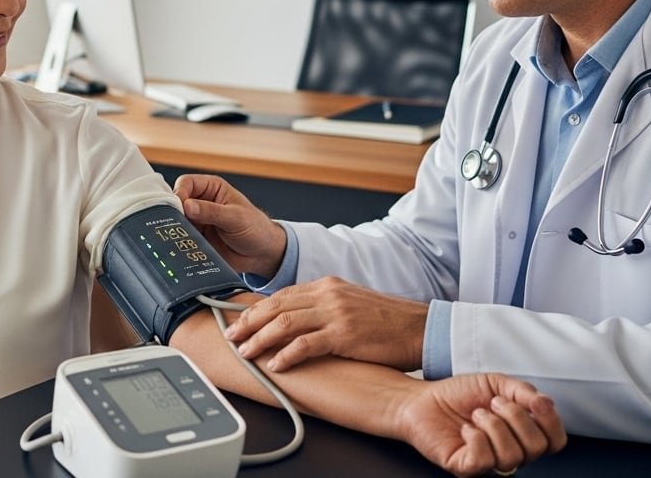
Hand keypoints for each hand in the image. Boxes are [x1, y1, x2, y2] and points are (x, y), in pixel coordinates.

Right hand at [173, 174, 285, 276]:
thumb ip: (212, 211)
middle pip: (176, 202)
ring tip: (180, 238)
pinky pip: (180, 238)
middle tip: (176, 226)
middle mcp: (201, 202)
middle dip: (175, 213)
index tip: (181, 209)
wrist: (262, 255)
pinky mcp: (195, 239)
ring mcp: (197, 221)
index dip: (180, 193)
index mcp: (212, 188)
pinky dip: (179, 243)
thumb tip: (188, 206)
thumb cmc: (256, 228)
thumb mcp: (236, 217)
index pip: (186, 183)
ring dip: (176, 229)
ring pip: (176, 221)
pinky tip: (182, 248)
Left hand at [224, 276, 427, 371]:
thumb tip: (292, 321)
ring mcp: (336, 313)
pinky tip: (275, 365)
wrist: (420, 329)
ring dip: (260, 339)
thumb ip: (322, 308)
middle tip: (231, 336)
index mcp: (327, 285)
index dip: (255, 309)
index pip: (281, 295)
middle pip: (276, 305)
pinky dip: (286, 355)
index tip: (238, 321)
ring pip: (285, 323)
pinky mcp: (345, 335)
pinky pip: (306, 345)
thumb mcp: (349, 304)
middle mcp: (328, 295)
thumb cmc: (386, 322)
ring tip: (245, 352)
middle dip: (248, 322)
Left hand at [398, 374, 565, 476]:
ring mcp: (490, 463)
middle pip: (537, 448)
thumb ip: (523, 391)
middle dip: (516, 417)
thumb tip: (546, 403)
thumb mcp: (496, 383)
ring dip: (493, 425)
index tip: (535, 402)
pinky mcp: (467, 468)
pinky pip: (485, 459)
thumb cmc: (460, 394)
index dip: (551, 422)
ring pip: (512, 456)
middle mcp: (511, 451)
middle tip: (493, 403)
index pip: (555, 441)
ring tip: (477, 413)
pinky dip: (476, 437)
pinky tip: (465, 428)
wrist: (423, 399)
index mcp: (522, 434)